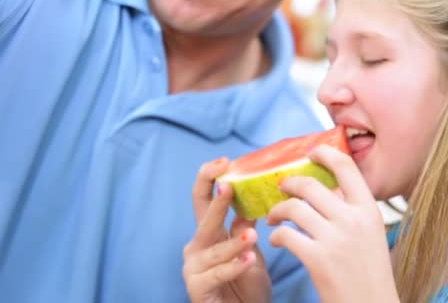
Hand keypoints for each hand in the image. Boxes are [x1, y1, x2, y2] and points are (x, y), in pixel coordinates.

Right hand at [182, 158, 270, 302]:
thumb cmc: (246, 286)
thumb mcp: (251, 251)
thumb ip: (245, 226)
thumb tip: (252, 197)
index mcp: (209, 232)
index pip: (203, 198)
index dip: (209, 177)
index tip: (225, 161)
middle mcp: (197, 246)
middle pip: (203, 217)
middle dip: (216, 200)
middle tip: (229, 184)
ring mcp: (193, 267)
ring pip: (213, 249)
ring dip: (233, 242)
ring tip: (252, 237)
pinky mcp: (196, 288)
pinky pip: (215, 273)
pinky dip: (233, 266)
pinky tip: (248, 260)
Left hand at [267, 145, 398, 302]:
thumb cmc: (370, 273)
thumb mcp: (371, 234)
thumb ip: (352, 210)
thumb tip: (325, 189)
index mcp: (369, 210)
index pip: (346, 167)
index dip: (324, 153)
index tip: (310, 153)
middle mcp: (353, 220)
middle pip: (310, 185)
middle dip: (289, 184)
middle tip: (280, 188)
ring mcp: (335, 239)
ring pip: (293, 208)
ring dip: (277, 210)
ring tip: (273, 218)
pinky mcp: (318, 259)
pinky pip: (286, 235)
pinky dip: (276, 236)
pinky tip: (276, 240)